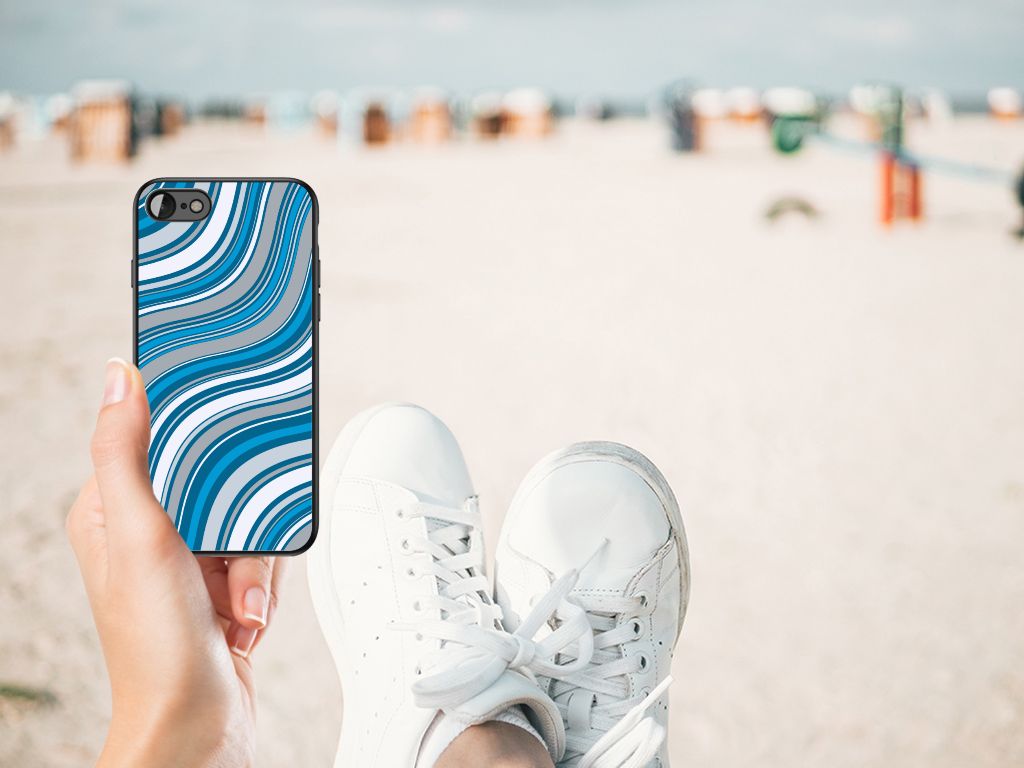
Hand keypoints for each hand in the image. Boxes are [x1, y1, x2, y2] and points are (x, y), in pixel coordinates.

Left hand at [66, 358, 285, 766]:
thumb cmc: (156, 648)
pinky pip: (262, 555)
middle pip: (218, 480)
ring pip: (249, 518)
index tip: (221, 437)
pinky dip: (263, 586)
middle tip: (225, 560)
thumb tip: (119, 377)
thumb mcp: (139, 535)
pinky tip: (243, 617)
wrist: (198, 725)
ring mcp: (187, 560)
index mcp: (111, 509)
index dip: (195, 436)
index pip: (158, 439)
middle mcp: (148, 531)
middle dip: (239, 523)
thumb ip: (125, 452)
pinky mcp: (221, 584)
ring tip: (236, 603)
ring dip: (255, 564)